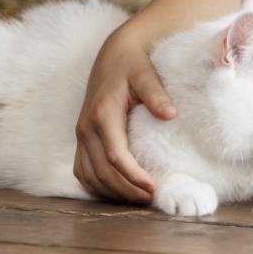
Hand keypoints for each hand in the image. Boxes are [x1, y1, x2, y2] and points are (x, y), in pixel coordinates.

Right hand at [74, 28, 176, 202]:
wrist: (115, 53)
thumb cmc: (134, 64)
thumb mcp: (146, 74)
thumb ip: (156, 94)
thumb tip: (170, 114)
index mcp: (103, 114)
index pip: (114, 155)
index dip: (132, 176)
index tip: (153, 187)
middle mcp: (87, 127)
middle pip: (101, 171)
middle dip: (126, 190)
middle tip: (152, 199)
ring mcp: (82, 134)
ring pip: (89, 175)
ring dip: (111, 191)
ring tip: (139, 199)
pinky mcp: (83, 137)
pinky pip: (83, 170)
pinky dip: (98, 185)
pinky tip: (118, 191)